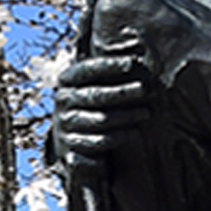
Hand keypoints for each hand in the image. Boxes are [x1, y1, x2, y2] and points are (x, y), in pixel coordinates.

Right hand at [52, 39, 153, 161]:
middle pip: (97, 95)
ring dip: (127, 115)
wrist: (77, 149)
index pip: (87, 69)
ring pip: (101, 119)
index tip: (132, 63)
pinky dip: (120, 136)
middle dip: (123, 92)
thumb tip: (138, 62)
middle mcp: (63, 100)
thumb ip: (109, 78)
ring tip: (147, 112)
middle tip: (146, 89)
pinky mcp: (73, 146)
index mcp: (68, 81)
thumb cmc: (94, 111)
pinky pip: (100, 140)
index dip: (109, 65)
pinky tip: (136, 133)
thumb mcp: (98, 91)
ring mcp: (66, 124)